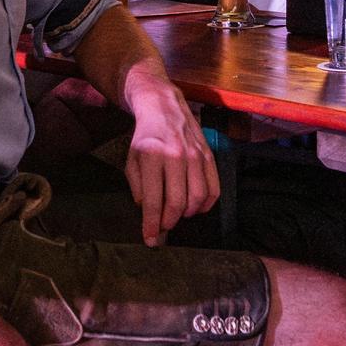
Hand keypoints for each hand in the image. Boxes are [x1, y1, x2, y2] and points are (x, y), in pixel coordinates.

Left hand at [125, 81, 218, 242]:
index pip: (154, 200)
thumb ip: (137, 186)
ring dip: (188, 214)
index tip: (150, 240)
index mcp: (152, 157)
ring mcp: (195, 155)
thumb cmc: (145, 137)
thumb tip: (147, 210)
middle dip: (169, 222)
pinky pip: (214, 187)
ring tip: (178, 215)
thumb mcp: (131, 159)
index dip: (152, 225)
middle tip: (163, 227)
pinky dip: (207, 204)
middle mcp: (176, 156)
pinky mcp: (208, 155)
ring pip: (198, 197)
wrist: (163, 106)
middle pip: (178, 202)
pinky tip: (197, 208)